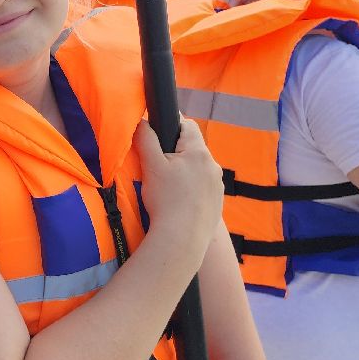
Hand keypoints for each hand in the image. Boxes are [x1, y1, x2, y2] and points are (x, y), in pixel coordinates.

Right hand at [135, 117, 222, 261]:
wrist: (182, 239)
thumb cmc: (165, 200)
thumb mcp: (151, 166)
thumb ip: (145, 139)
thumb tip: (141, 120)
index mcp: (199, 152)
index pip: (187, 125)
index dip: (171, 125)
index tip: (156, 134)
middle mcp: (213, 166)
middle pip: (192, 149)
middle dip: (175, 152)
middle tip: (156, 166)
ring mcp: (217, 186)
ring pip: (198, 170)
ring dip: (184, 172)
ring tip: (166, 188)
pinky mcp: (217, 204)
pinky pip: (202, 188)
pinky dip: (190, 190)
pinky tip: (177, 202)